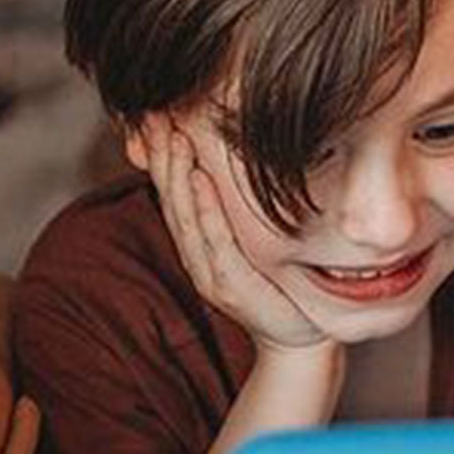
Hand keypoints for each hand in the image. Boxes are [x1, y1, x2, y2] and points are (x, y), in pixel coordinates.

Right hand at [133, 114, 330, 353]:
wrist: (299, 337)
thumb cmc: (279, 284)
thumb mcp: (255, 240)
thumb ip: (238, 209)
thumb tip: (235, 163)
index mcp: (201, 245)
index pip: (175, 193)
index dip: (162, 157)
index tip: (155, 117)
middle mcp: (199, 257)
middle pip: (173, 199)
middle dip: (163, 157)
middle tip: (156, 116)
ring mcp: (211, 273)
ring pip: (186, 216)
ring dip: (177, 175)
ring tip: (174, 138)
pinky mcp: (231, 288)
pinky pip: (214, 241)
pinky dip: (205, 209)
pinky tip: (200, 180)